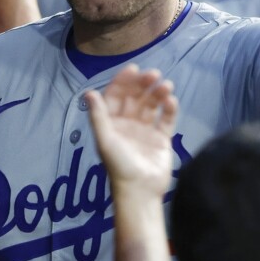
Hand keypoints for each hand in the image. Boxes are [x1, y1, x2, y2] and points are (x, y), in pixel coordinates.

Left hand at [86, 65, 178, 198]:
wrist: (141, 191)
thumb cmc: (119, 166)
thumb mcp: (105, 140)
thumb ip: (98, 116)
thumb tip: (88, 92)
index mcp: (112, 123)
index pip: (116, 96)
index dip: (123, 81)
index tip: (134, 69)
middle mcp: (128, 124)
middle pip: (135, 97)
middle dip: (143, 84)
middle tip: (154, 74)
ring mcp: (146, 130)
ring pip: (152, 105)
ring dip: (158, 93)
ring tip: (167, 85)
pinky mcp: (161, 139)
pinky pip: (166, 119)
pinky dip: (169, 109)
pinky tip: (171, 101)